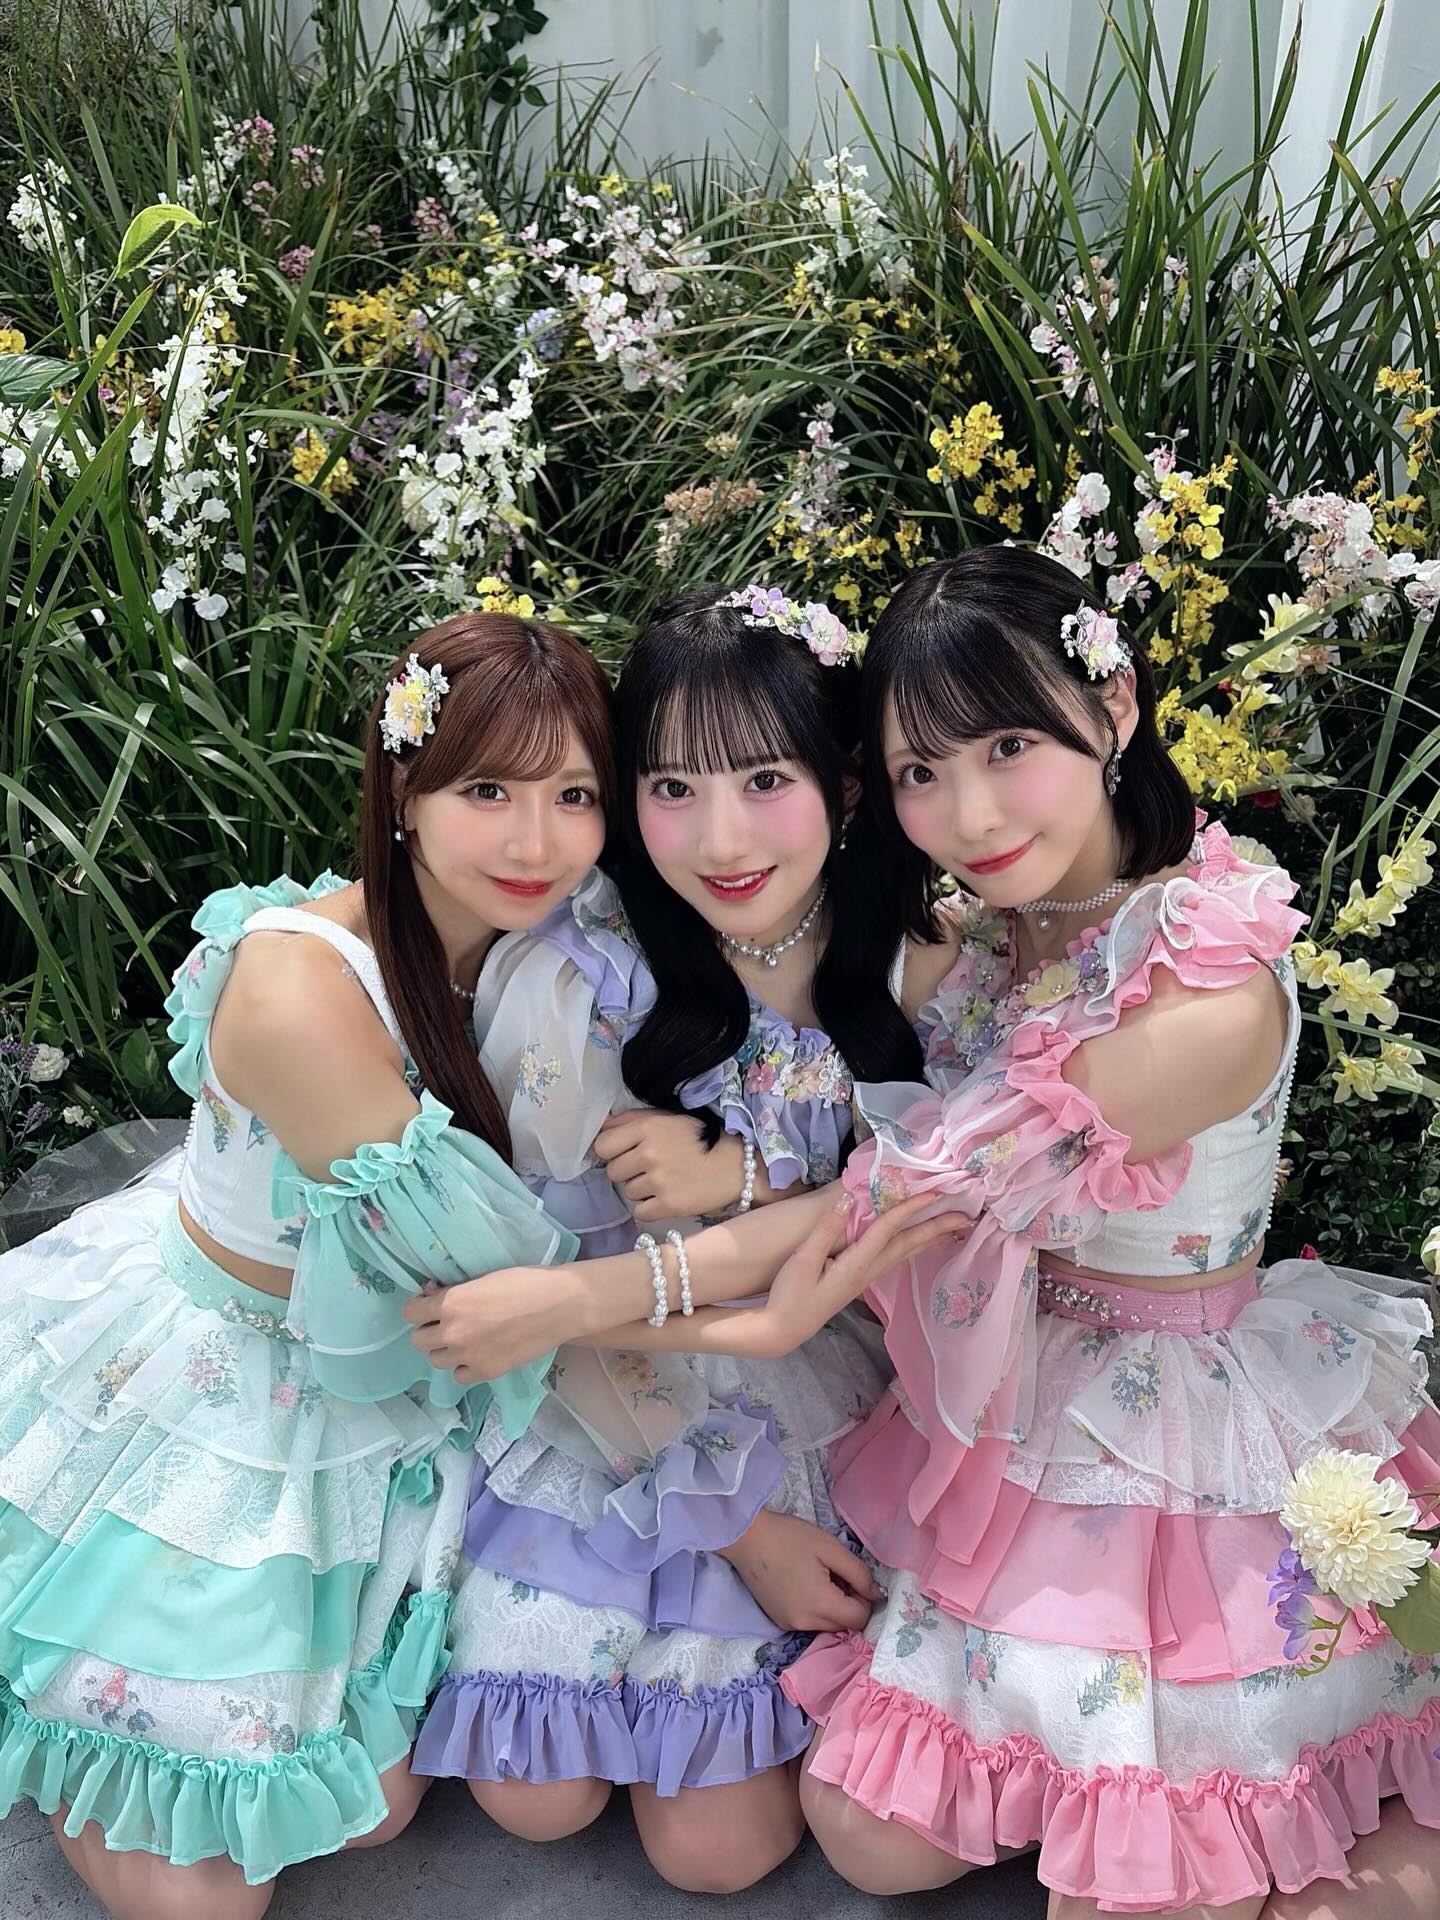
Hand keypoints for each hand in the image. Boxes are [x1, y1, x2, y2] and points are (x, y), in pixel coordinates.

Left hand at [403, 1264, 589, 1383]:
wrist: (559, 1306)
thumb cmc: (524, 1282)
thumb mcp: (483, 1278)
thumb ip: (454, 1292)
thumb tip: (431, 1296)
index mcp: (450, 1304)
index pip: (409, 1313)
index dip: (418, 1308)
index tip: (428, 1306)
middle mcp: (452, 1333)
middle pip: (418, 1341)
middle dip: (429, 1331)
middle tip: (447, 1324)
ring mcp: (469, 1356)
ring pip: (436, 1361)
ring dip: (446, 1350)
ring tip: (466, 1340)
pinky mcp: (487, 1372)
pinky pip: (459, 1375)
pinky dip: (465, 1366)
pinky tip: (479, 1354)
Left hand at [593, 1107, 746, 1220]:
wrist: (734, 1165)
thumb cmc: (698, 1138)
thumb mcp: (666, 1117)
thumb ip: (629, 1120)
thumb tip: (599, 1128)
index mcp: (647, 1127)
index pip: (602, 1145)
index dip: (612, 1151)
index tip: (626, 1154)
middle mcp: (649, 1153)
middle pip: (613, 1172)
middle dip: (627, 1171)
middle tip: (650, 1168)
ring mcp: (658, 1181)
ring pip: (628, 1192)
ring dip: (642, 1190)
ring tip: (665, 1181)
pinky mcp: (668, 1205)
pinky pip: (640, 1212)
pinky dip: (651, 1208)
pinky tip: (667, 1197)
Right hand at [719, 1510, 880, 1633]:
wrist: (746, 1538)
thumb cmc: (789, 1537)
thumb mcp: (830, 1547)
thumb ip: (859, 1573)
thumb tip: (876, 1595)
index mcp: (820, 1605)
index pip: (860, 1618)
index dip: (866, 1599)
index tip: (855, 1577)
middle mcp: (806, 1623)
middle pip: (844, 1626)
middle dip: (850, 1604)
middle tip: (838, 1574)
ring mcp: (790, 1625)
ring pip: (827, 1625)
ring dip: (833, 1608)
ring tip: (819, 1577)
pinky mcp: (780, 1622)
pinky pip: (809, 1622)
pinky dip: (815, 1609)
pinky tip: (804, 1585)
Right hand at [721, 1188, 973, 1360]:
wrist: (783, 1328)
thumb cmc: (790, 1294)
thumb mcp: (802, 1259)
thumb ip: (827, 1229)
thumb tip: (850, 1199)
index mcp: (856, 1263)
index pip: (889, 1229)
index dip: (911, 1208)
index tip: (936, 1192)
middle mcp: (868, 1271)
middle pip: (909, 1244)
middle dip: (938, 1227)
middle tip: (967, 1215)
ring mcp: (866, 1278)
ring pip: (906, 1254)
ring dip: (931, 1238)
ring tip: (953, 1227)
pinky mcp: (860, 1281)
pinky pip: (897, 1258)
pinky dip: (914, 1246)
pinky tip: (918, 1243)